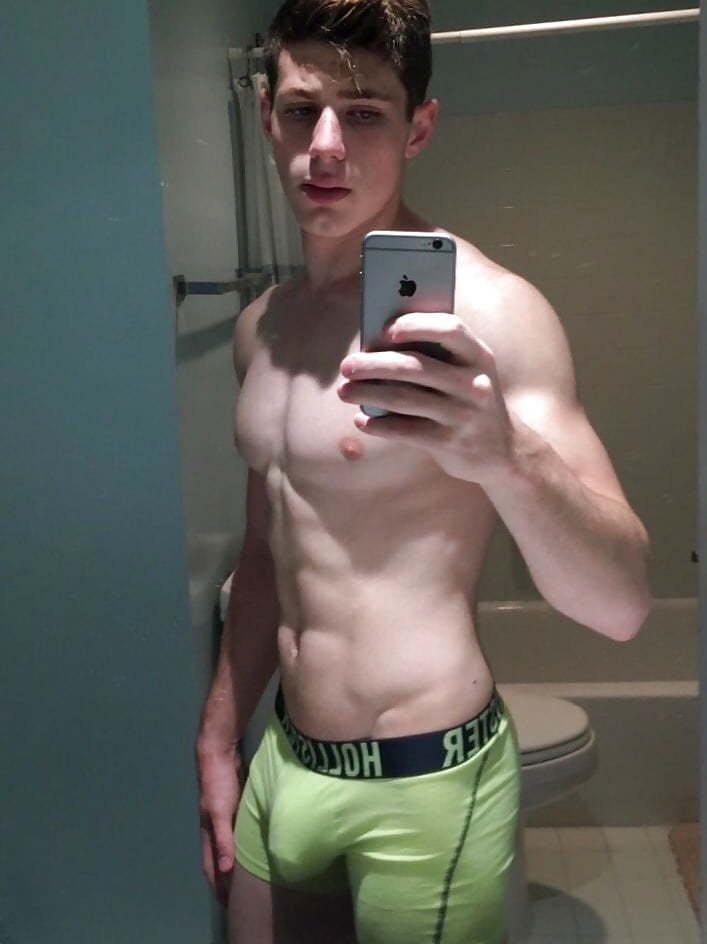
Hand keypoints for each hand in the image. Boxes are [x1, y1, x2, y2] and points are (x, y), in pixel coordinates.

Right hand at [195, 741, 245, 907]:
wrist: (218, 750)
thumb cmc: (217, 782)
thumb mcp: (220, 811)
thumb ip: (223, 839)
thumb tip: (224, 870)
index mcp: (208, 830)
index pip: (210, 865)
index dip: (216, 884)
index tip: (226, 904)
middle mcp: (213, 825)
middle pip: (217, 858)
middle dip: (223, 878)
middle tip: (236, 896)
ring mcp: (223, 813)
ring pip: (227, 844)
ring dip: (233, 860)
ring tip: (245, 874)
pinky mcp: (233, 802)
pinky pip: (236, 829)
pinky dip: (241, 842)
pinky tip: (252, 842)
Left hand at [337, 312, 516, 485]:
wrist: (504, 451)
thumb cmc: (471, 400)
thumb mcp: (468, 372)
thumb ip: (437, 355)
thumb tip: (379, 343)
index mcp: (479, 356)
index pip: (449, 329)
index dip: (415, 325)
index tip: (383, 330)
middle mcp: (473, 383)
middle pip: (415, 366)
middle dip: (374, 364)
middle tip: (347, 366)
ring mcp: (462, 415)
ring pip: (404, 398)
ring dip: (367, 393)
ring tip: (344, 391)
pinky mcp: (449, 443)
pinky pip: (405, 430)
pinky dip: (379, 424)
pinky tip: (361, 420)